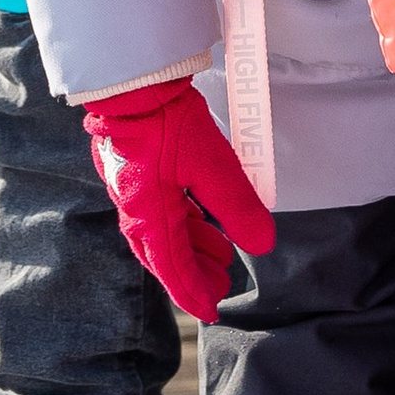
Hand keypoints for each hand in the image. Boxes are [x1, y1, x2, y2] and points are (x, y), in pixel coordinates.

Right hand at [83, 76, 274, 321]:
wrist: (131, 82)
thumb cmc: (169, 122)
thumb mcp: (213, 165)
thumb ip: (238, 208)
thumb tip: (263, 245)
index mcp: (150, 215)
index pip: (174, 268)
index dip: (194, 293)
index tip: (211, 312)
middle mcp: (135, 208)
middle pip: (164, 254)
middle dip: (193, 273)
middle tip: (221, 285)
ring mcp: (131, 188)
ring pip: (161, 232)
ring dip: (189, 246)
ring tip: (220, 252)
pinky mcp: (132, 169)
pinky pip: (157, 209)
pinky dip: (180, 222)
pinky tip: (196, 214)